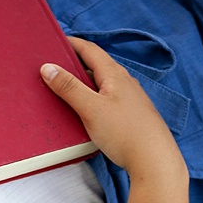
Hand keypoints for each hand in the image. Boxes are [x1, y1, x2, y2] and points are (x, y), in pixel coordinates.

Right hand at [40, 37, 185, 183]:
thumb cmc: (125, 132)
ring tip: (69, 92)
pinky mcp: (132, 115)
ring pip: (103, 85)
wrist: (154, 160)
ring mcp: (130, 99)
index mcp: (114, 74)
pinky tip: (90, 112)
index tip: (57, 42)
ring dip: (86, 85)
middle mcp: (124, 82)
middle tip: (58, 69)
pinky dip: (96, 100)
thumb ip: (69, 88)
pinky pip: (109, 100)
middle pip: (97, 67)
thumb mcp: (91, 108)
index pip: (90, 50)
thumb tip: (48, 68)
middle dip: (77, 65)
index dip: (72, 44)